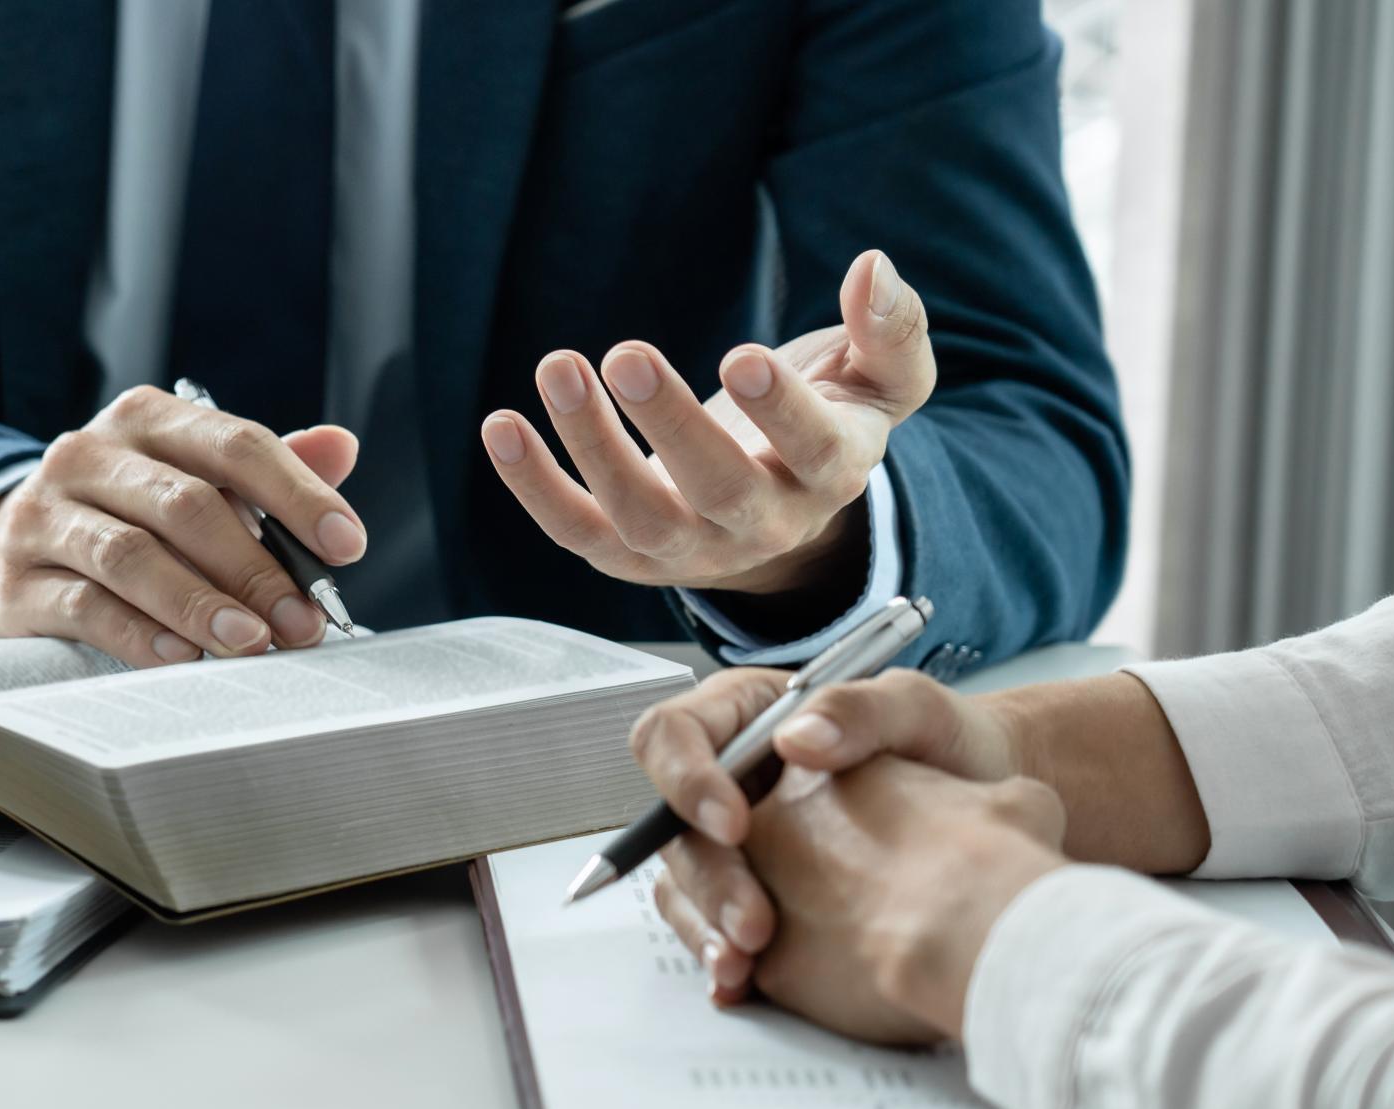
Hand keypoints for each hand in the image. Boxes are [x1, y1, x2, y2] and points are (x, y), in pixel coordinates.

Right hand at [0, 386, 368, 666]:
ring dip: (201, 604)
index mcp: (145, 419)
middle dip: (256, 569)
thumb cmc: (123, 515)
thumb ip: (262, 471)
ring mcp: (43, 516)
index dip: (297, 494)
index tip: (347, 546)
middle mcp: (87, 454)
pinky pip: (85, 606)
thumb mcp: (189, 480)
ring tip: (252, 641)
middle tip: (303, 622)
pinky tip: (183, 657)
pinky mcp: (14, 582)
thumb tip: (341, 447)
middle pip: (186, 505)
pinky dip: (140, 634)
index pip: (233, 443)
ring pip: (132, 556)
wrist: (3, 551)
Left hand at [481, 249, 933, 599]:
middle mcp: (764, 524)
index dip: (780, 411)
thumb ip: (891, 330)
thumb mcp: (880, 380)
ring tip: (559, 368)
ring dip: (593, 446)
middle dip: (670, 424)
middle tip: (627, 354)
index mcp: (831, 474)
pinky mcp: (628, 555)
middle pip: (720, 491)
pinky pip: (576, 531)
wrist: (779, 508)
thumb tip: (875, 268)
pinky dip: (534, 485)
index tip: (743, 357)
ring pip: (641, 516)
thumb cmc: (827, 421)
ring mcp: (692, 549)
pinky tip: (503, 427)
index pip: (814, 450)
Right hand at [628, 665, 1023, 1003]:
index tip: (736, 824)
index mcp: (744, 718)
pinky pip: (709, 922)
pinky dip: (720, 953)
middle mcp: (726, 778)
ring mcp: (735, 840)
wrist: (987, 805)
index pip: (672, 735)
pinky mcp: (751, 891)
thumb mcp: (919, 712)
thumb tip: (794, 738)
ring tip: (744, 964)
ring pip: (683, 881)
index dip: (686, 780)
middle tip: (753, 922)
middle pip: (672, 824)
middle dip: (708, 877)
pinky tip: (742, 982)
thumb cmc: (949, 745)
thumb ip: (862, 709)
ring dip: (705, 925)